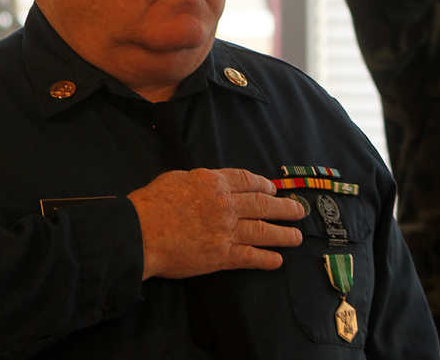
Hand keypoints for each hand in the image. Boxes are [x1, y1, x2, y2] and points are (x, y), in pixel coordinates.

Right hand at [128, 168, 304, 279]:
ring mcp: (226, 231)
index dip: (264, 185)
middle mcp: (226, 205)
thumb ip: (200, 180)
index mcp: (215, 183)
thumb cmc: (152, 204)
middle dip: (285, 208)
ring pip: (263, 231)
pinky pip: (250, 257)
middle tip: (299, 211)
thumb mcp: (178, 178)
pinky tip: (277, 261)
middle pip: (263, 205)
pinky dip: (266, 259)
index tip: (273, 190)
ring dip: (283, 234)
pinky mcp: (221, 256)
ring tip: (296, 237)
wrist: (141, 232)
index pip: (248, 181)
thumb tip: (212, 182)